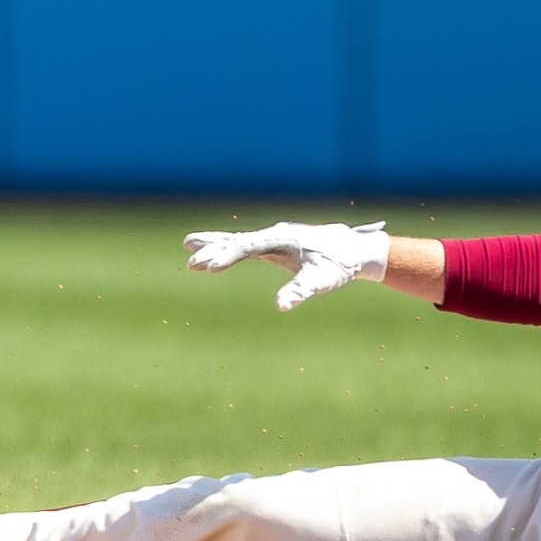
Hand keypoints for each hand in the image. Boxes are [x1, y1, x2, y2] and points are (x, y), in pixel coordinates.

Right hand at [184, 220, 389, 310]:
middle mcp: (274, 234)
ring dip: (214, 244)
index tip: (210, 267)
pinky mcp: (273, 245)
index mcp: (282, 239)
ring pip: (238, 240)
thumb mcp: (322, 281)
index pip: (248, 247)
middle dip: (214, 252)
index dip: (227, 256)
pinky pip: (244, 244)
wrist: (352, 248)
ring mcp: (272, 238)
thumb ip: (301, 291)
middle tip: (191, 264)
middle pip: (237, 242)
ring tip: (187, 245)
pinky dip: (226, 246)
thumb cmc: (337, 264)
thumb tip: (280, 306)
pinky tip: (209, 249)